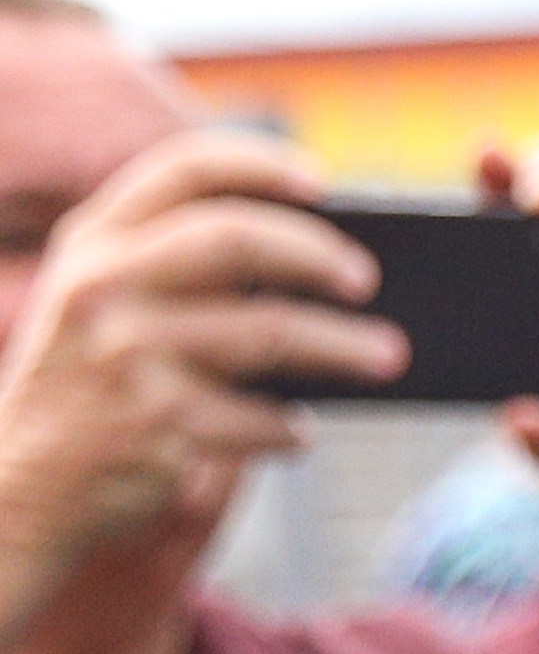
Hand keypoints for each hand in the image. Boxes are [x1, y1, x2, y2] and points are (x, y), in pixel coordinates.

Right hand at [0, 134, 400, 611]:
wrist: (25, 487)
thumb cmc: (92, 386)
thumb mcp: (104, 304)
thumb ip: (172, 264)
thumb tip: (316, 259)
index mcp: (93, 242)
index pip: (181, 171)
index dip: (259, 166)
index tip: (325, 182)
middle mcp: (103, 288)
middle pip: (235, 240)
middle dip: (316, 255)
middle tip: (367, 279)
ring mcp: (126, 357)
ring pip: (271, 334)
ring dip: (344, 348)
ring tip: (388, 357)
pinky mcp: (158, 427)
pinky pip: (262, 420)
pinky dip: (292, 429)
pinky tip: (298, 432)